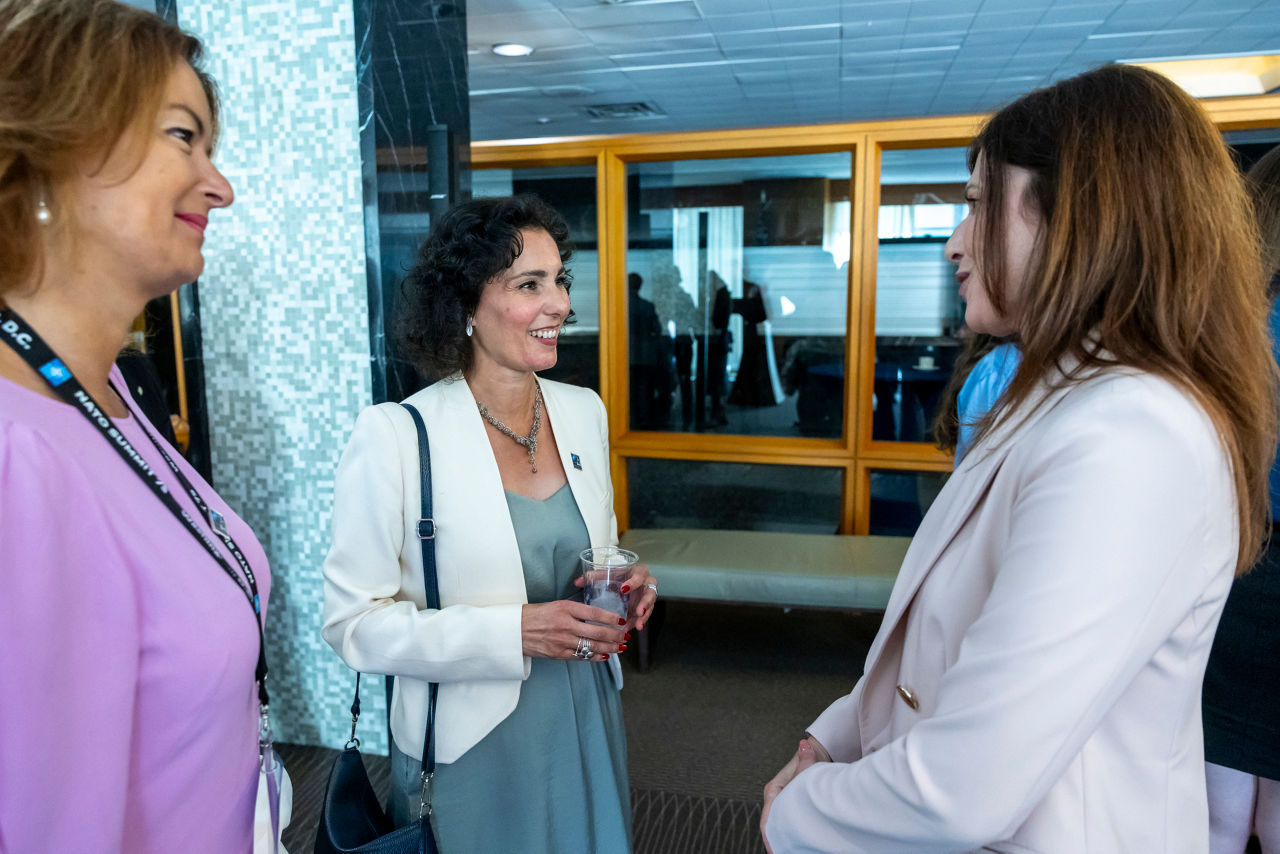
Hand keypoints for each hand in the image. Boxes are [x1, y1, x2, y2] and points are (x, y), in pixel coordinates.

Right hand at [520, 600, 627, 661]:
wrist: (514, 630)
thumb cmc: (535, 615)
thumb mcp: (556, 605)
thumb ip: (576, 610)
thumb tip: (597, 616)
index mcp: (565, 608)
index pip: (595, 613)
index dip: (611, 618)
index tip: (621, 620)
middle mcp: (565, 625)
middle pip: (597, 632)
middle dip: (615, 635)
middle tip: (626, 636)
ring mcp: (562, 641)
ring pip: (592, 646)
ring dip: (609, 648)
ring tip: (621, 647)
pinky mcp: (558, 654)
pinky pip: (581, 657)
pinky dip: (595, 657)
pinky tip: (605, 655)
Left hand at [571, 562, 657, 630]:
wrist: (626, 580)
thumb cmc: (618, 575)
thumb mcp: (608, 574)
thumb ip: (594, 576)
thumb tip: (577, 582)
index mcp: (638, 572)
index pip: (638, 576)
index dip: (632, 582)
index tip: (624, 589)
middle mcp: (647, 584)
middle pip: (650, 592)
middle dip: (645, 603)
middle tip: (639, 612)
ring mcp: (648, 596)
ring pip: (650, 606)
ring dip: (644, 616)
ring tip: (637, 626)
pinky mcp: (646, 607)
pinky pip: (645, 615)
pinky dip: (639, 622)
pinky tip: (633, 629)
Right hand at [761, 737, 830, 852]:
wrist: (817, 755)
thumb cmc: (810, 759)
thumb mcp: (808, 763)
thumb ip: (806, 759)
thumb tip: (806, 746)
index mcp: (773, 790)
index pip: (767, 817)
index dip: (770, 835)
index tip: (774, 849)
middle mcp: (775, 798)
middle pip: (771, 824)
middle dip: (775, 841)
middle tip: (779, 853)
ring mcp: (782, 803)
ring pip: (779, 825)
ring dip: (782, 839)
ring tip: (787, 851)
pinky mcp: (791, 808)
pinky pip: (787, 825)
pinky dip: (790, 836)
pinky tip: (796, 846)